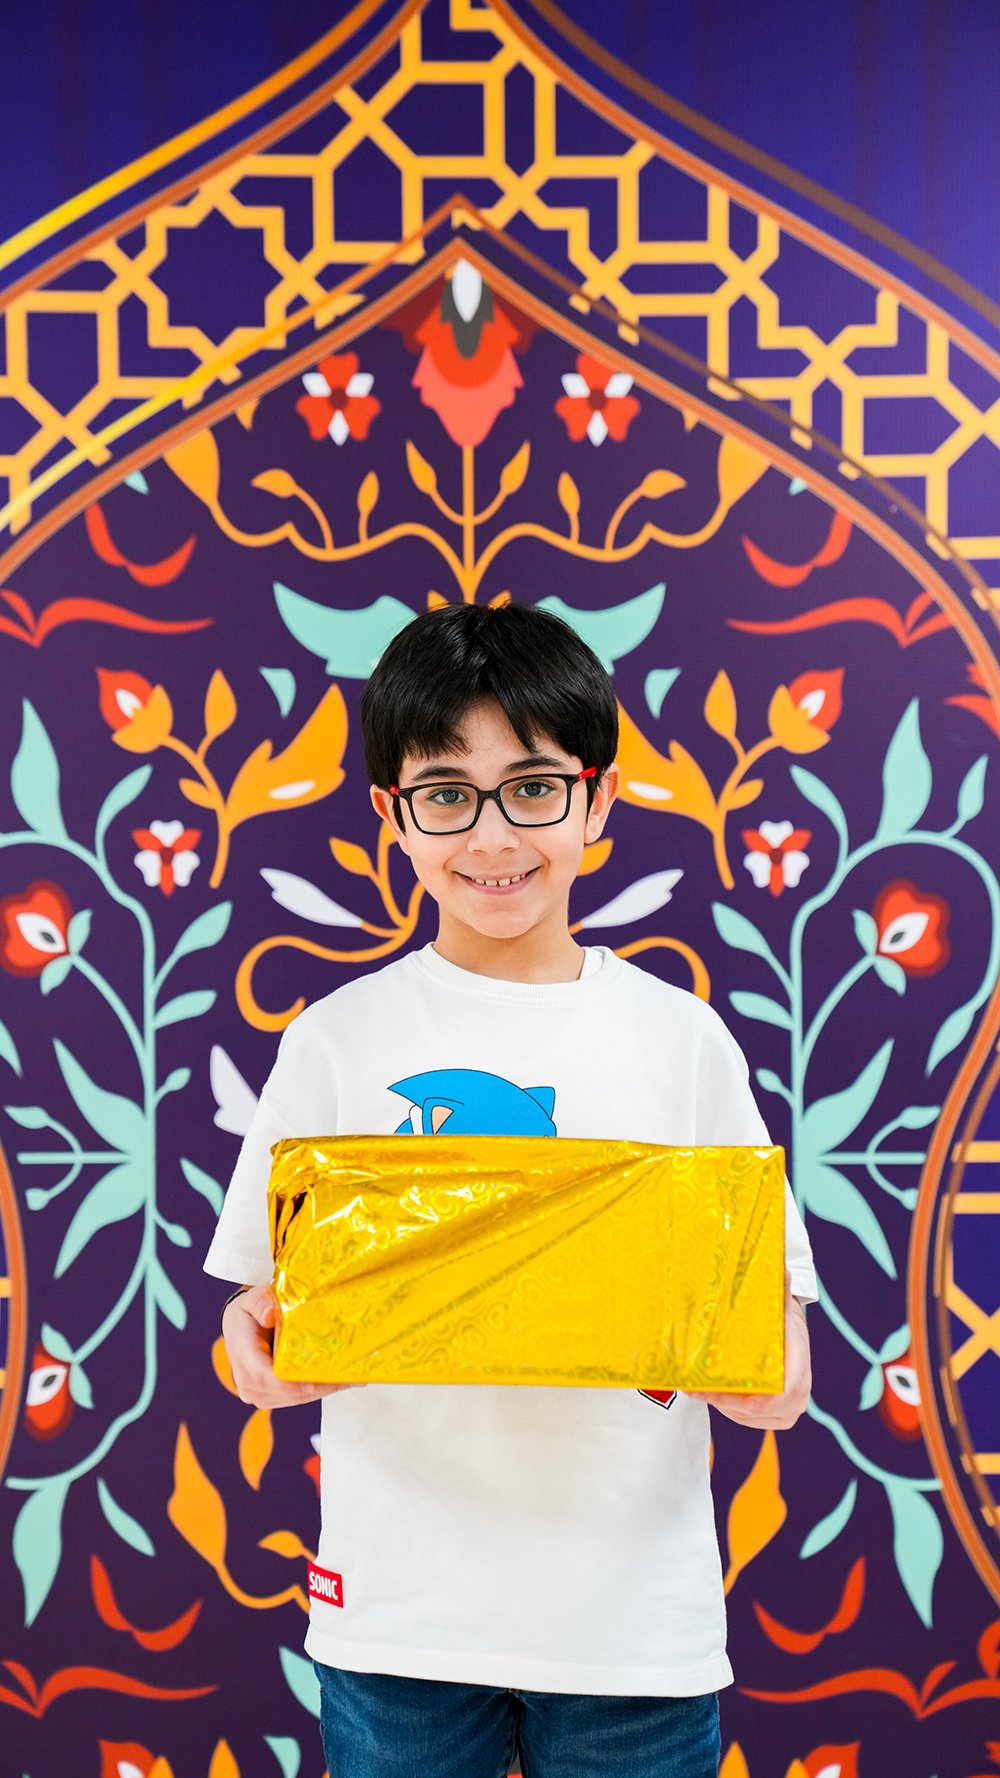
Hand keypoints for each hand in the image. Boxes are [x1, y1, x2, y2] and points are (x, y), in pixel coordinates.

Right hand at [222, 1285, 363, 1408]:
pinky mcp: (274, 1398)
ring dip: (325, 1388)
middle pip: (288, 1392)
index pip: (264, 1377)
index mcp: (243, 1356)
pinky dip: (322, 1388)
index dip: (289, 1384)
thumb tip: (270, 1315)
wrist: (241, 1327)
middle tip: (348, 1374)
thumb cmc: (249, 1313)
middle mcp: (249, 1383)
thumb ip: (260, 1302)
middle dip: (319, 1385)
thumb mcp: (252, 1299)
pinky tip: (342, 1379)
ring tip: (352, 1376)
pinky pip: (301, 1397)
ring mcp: (262, 1394)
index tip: (313, 1382)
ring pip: (299, 1398)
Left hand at [685, 1271, 810, 1429]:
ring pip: (745, 1417)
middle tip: (692, 1386)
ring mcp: (787, 1411)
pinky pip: (744, 1419)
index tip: (711, 1388)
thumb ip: (779, 1289)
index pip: (777, 1394)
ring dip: (718, 1404)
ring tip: (693, 1388)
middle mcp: (797, 1395)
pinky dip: (724, 1408)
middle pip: (753, 1410)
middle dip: (721, 1399)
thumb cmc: (783, 1321)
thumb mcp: (781, 1304)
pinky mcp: (774, 1418)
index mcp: (799, 1368)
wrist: (793, 1337)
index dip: (741, 1396)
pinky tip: (706, 1393)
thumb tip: (782, 1270)